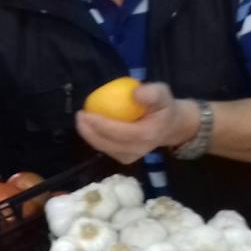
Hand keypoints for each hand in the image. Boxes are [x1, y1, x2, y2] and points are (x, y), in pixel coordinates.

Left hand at [75, 82, 198, 163]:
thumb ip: (152, 93)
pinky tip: (88, 126)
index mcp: (146, 135)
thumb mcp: (162, 94)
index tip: (86, 113)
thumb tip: (134, 94)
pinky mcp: (124, 157)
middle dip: (88, 131)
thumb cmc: (164, 107)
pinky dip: (95, 138)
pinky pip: (105, 148)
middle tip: (80, 115)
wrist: (171, 125)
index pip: (119, 133)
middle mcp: (137, 150)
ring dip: (89, 135)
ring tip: (81, 120)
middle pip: (107, 144)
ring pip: (104, 148)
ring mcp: (130, 156)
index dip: (100, 125)